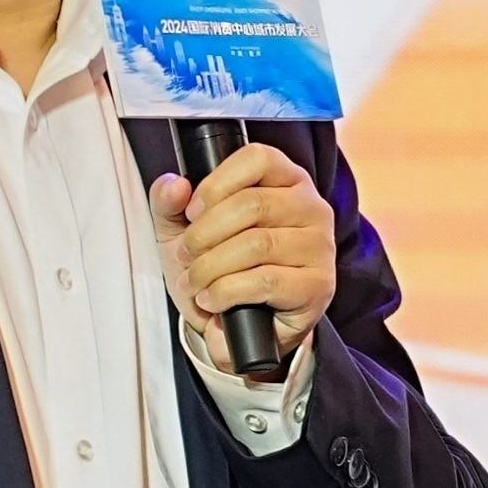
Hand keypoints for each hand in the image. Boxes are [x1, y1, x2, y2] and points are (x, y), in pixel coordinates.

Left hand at [149, 141, 331, 373]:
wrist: (236, 329)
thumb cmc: (217, 270)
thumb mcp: (181, 231)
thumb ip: (168, 202)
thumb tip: (175, 185)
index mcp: (284, 180)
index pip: (258, 158)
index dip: (216, 184)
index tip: (192, 212)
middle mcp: (310, 207)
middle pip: (252, 204)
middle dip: (205, 234)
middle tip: (187, 255)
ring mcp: (318, 247)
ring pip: (256, 244)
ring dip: (210, 268)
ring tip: (195, 282)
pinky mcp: (317, 286)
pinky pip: (264, 281)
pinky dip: (226, 292)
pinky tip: (213, 300)